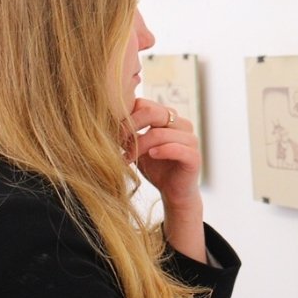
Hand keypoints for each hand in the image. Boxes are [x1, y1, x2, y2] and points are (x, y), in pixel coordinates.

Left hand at [124, 99, 206, 262]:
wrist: (174, 193)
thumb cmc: (155, 168)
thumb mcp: (137, 147)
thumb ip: (128, 133)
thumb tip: (103, 120)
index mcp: (168, 117)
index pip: (145, 104)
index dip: (126, 116)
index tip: (112, 133)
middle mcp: (181, 124)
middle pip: (154, 112)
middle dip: (131, 126)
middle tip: (117, 142)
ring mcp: (190, 139)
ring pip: (161, 133)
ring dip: (140, 145)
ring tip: (127, 158)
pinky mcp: (194, 156)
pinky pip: (177, 148)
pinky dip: (162, 151)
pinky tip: (151, 156)